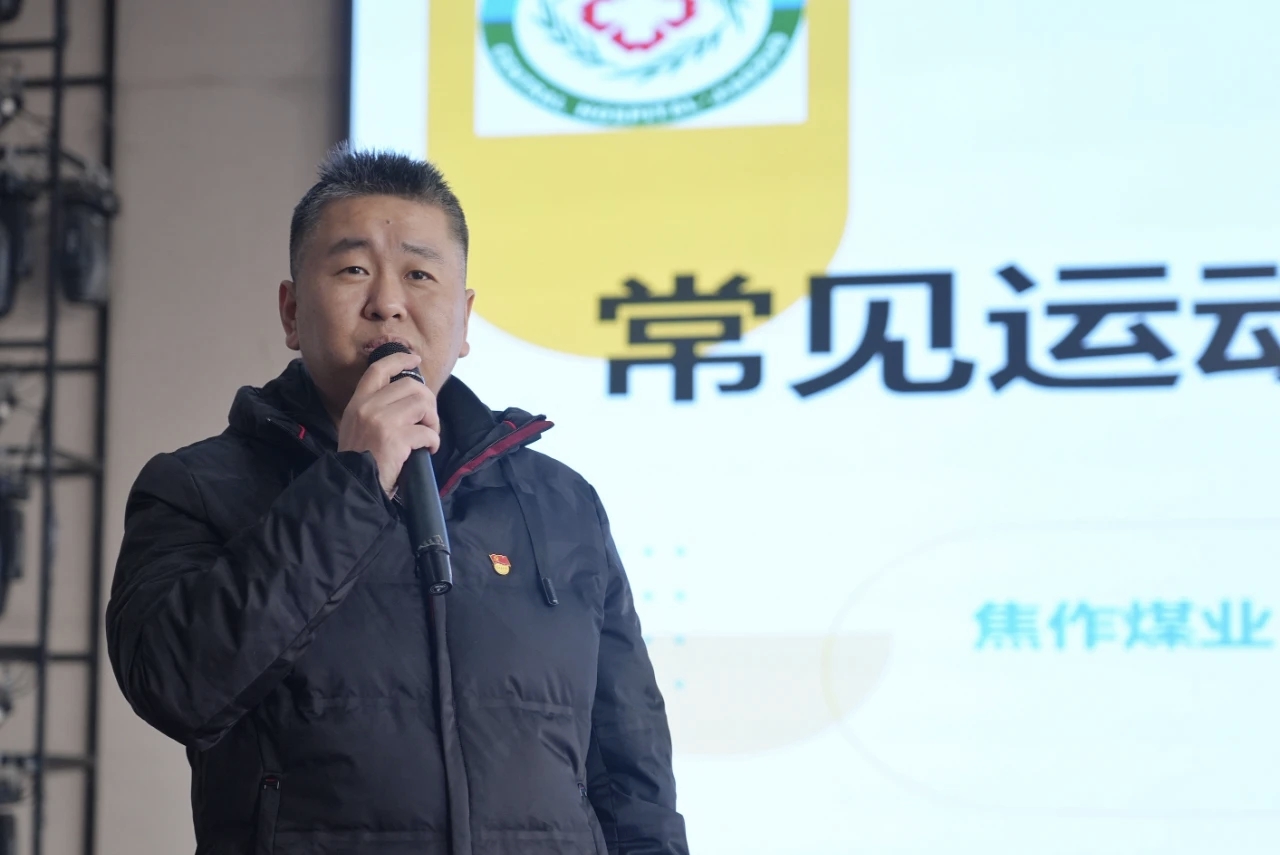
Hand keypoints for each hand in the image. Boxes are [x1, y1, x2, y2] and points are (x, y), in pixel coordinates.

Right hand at [337, 353, 440, 496]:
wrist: (352, 485)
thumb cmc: (359, 460)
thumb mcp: (356, 426)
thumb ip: (375, 409)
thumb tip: (407, 400)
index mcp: (358, 402)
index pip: (379, 369)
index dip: (400, 359)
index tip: (415, 359)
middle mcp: (368, 406)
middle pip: (411, 385)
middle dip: (428, 402)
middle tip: (429, 421)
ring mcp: (382, 421)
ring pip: (422, 404)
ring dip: (433, 421)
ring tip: (429, 436)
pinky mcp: (396, 438)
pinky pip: (427, 432)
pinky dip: (433, 441)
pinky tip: (428, 450)